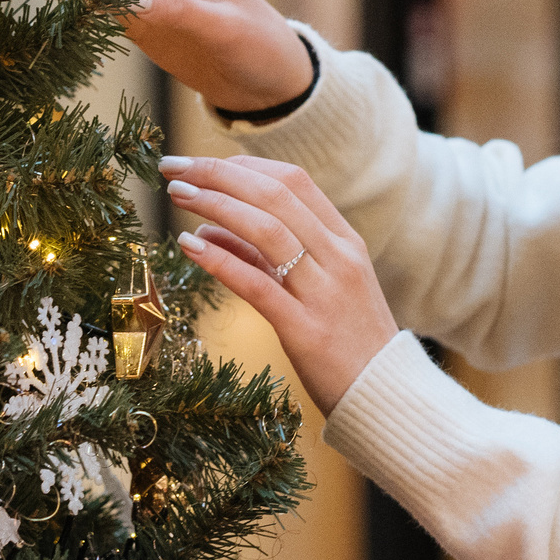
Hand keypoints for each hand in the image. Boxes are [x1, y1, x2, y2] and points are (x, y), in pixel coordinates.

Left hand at [161, 153, 396, 414]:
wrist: (385, 395)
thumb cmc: (347, 342)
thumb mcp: (317, 288)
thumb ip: (266, 257)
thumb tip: (209, 228)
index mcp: (345, 241)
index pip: (293, 182)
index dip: (243, 166)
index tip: (202, 163)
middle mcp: (338, 257)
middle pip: (275, 195)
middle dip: (219, 174)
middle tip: (174, 167)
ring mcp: (325, 292)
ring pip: (267, 230)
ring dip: (216, 204)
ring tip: (178, 194)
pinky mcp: (306, 330)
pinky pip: (258, 285)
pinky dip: (220, 259)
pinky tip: (189, 245)